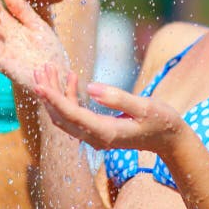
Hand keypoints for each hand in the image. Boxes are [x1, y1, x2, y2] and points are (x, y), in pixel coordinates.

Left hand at [34, 62, 183, 153]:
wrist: (170, 140)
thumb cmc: (162, 122)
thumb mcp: (145, 107)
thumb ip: (118, 97)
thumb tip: (90, 88)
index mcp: (105, 132)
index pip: (71, 115)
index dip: (53, 99)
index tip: (37, 84)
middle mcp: (95, 137)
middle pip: (61, 115)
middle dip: (48, 92)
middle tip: (40, 68)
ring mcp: (93, 135)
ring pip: (64, 114)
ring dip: (54, 92)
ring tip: (48, 68)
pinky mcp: (95, 129)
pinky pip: (74, 113)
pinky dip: (67, 95)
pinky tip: (70, 77)